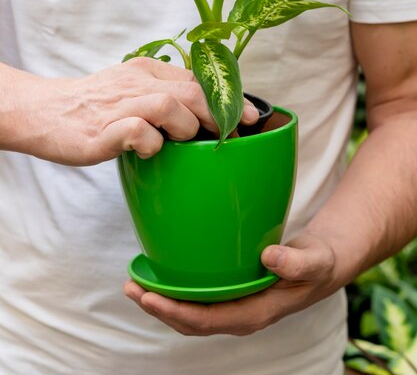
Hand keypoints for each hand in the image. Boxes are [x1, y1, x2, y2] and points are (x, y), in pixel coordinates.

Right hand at [3, 57, 258, 165]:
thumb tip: (205, 111)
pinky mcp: (102, 131)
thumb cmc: (94, 106)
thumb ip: (165, 94)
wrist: (45, 111)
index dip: (227, 99)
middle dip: (218, 114)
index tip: (249, 117)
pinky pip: (138, 132)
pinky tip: (148, 151)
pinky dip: (150, 143)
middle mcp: (137, 83)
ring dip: (184, 128)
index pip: (197, 79)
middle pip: (191, 91)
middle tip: (231, 135)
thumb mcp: (133, 89)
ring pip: (169, 106)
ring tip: (181, 143)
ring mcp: (120, 105)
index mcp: (148, 71)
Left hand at [124, 232, 337, 335]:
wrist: (321, 265)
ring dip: (161, 303)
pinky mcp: (231, 295)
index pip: (207, 320)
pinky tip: (161, 276)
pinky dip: (175, 293)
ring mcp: (234, 307)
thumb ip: (295, 262)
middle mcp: (240, 314)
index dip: (175, 311)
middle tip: (130, 288)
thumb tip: (269, 258)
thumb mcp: (314, 261)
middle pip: (190, 322)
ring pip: (190, 314)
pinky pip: (197, 300)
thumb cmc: (317, 263)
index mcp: (255, 312)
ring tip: (134, 284)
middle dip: (158, 309)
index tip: (149, 297)